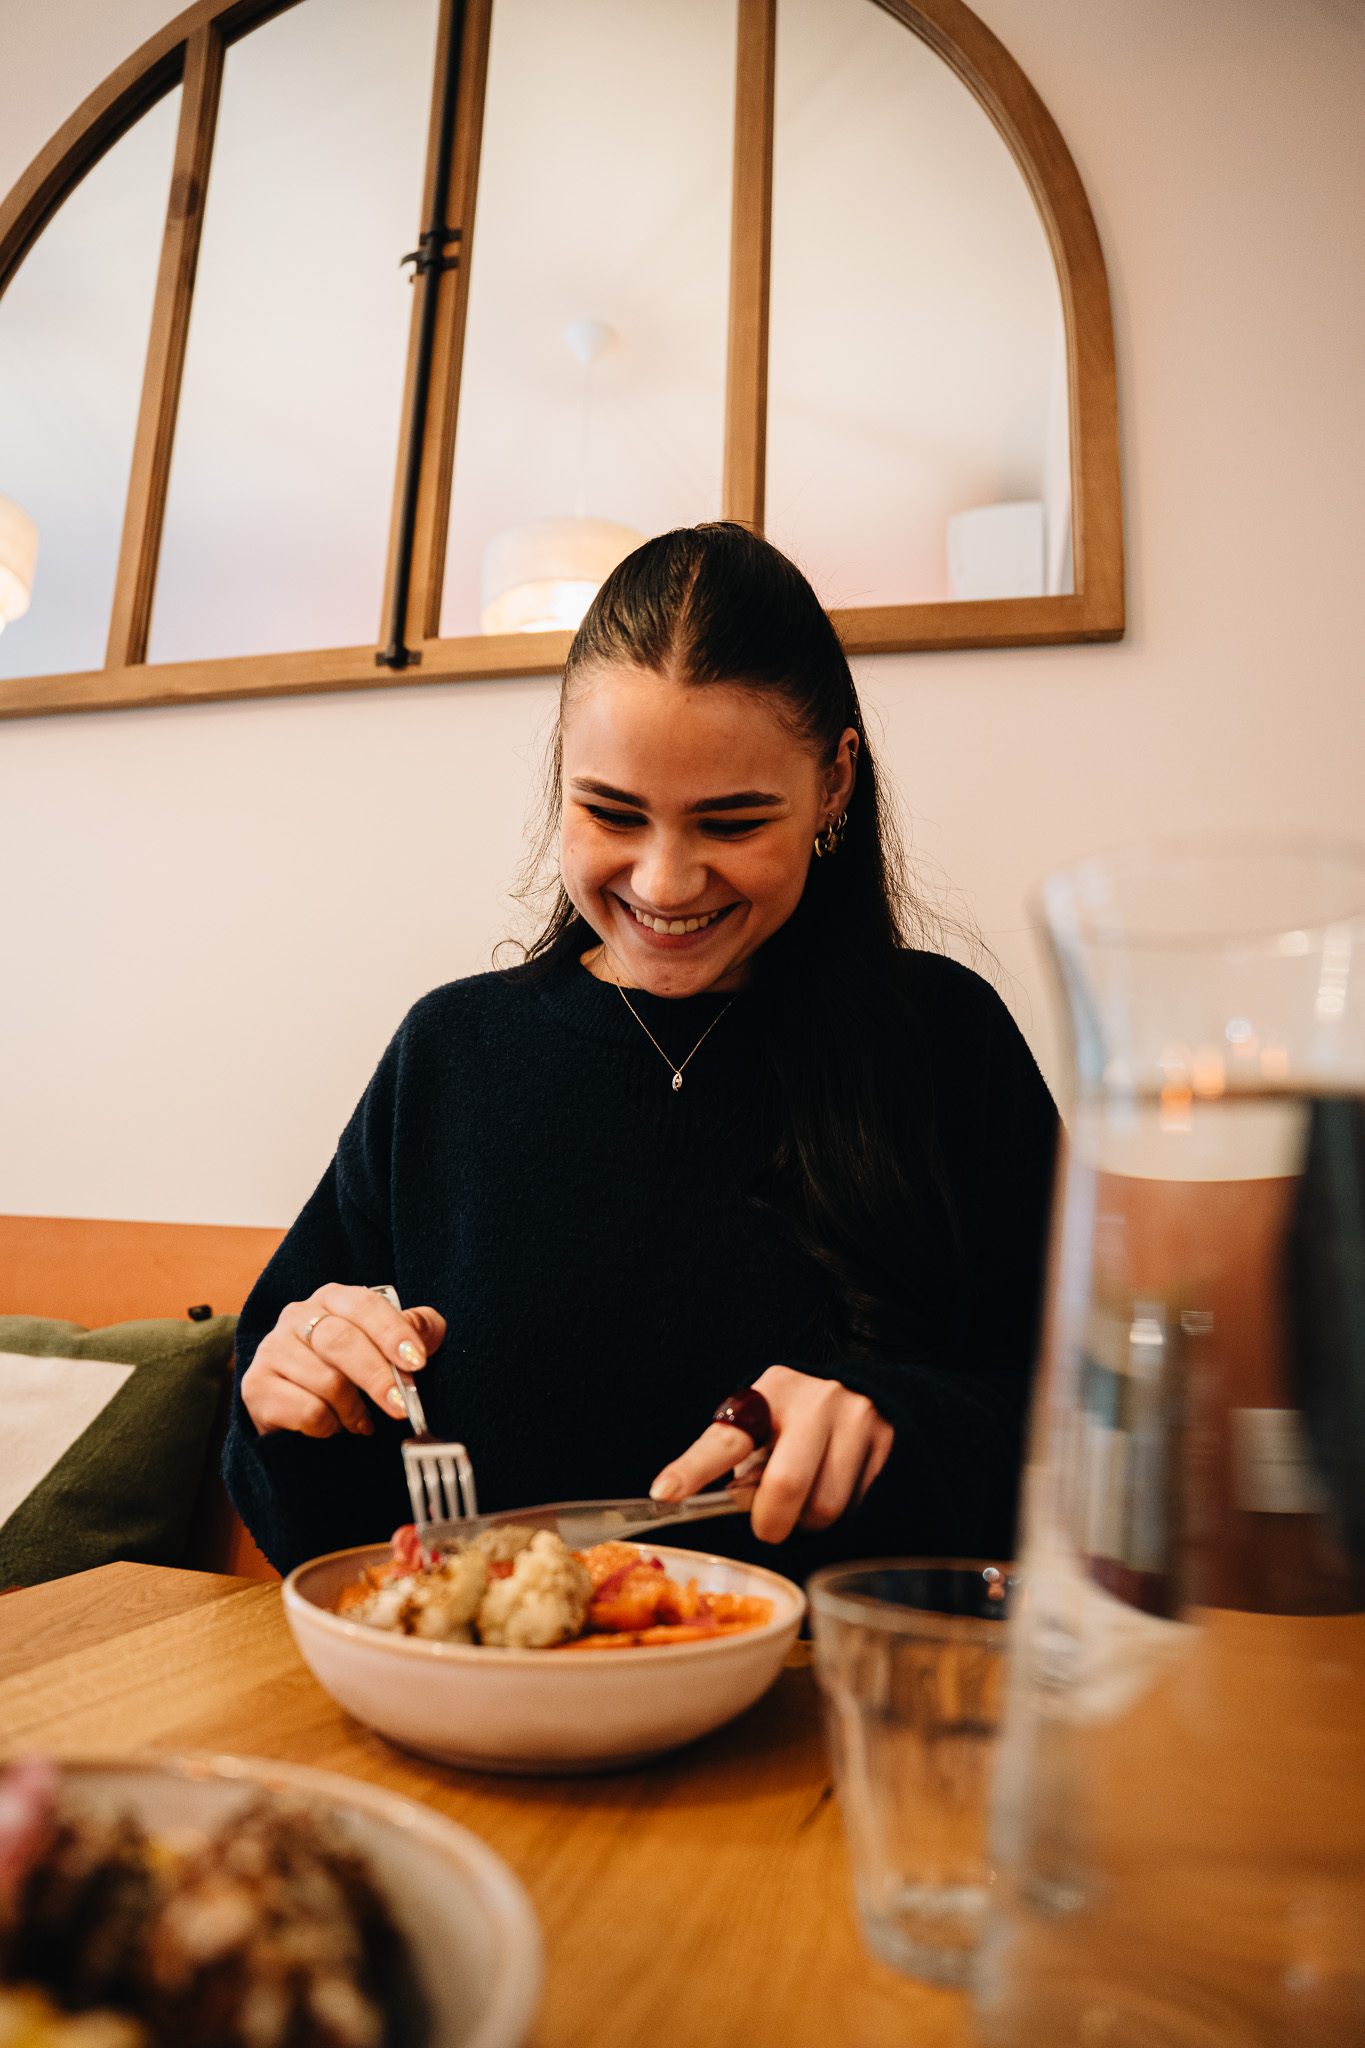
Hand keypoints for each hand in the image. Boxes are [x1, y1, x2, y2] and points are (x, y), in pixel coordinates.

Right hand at [239, 1284, 446, 1439]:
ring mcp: (272, 1349)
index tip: (417, 1362)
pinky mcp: (256, 1386)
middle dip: (378, 1377)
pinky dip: (329, 1426)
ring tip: (361, 1420)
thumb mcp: (391, 1347)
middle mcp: (296, 1316)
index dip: (392, 1333)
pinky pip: (306, 1410)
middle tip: (401, 1405)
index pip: (364, 1305)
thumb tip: (422, 1327)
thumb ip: (417, 1330)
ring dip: (353, 1409)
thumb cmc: (352, 1373)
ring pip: (325, 1380)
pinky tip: (332, 1425)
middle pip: (340, 1341)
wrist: (300, 1414)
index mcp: (332, 1298)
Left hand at [648, 1364, 893, 1543]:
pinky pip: (857, 1509)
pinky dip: (840, 1516)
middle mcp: (816, 1400)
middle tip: (768, 1526)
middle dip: (770, 1523)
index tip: (663, 1494)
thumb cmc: (799, 1423)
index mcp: (771, 1391)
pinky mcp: (888, 1444)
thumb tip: (734, 1505)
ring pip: (825, 1508)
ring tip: (808, 1498)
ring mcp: (857, 1419)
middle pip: (785, 1486)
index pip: (725, 1439)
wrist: (870, 1395)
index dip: (692, 1469)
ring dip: (808, 1522)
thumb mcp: (765, 1428)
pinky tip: (839, 1489)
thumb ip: (744, 1463)